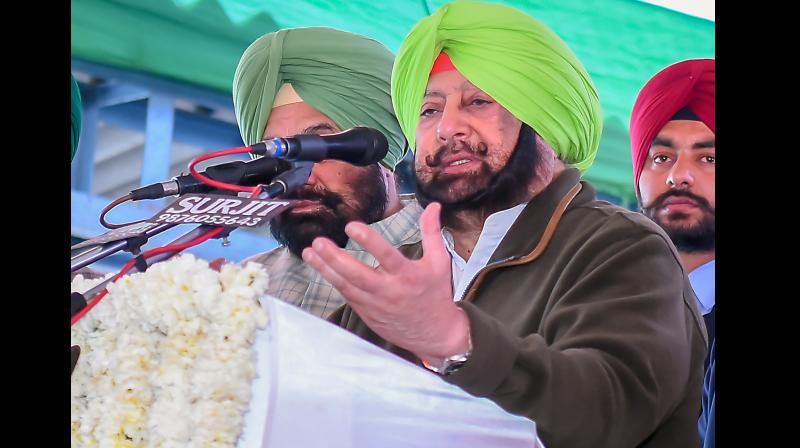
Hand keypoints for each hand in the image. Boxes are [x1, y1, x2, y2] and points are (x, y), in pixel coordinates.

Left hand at [302, 203, 469, 362]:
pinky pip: (346, 295)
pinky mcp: (367, 313)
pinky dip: (332, 280)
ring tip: (310, 252)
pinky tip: (320, 266)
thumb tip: (433, 205)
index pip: (386, 256)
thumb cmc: (436, 293)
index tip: (351, 226)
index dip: (369, 241)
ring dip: (326, 269)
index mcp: (408, 275)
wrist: (434, 334)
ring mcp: (375, 304)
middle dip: (335, 258)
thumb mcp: (440, 262)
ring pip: (346, 286)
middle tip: (318, 242)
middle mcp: (389, 290)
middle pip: (357, 275)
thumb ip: (432, 232)